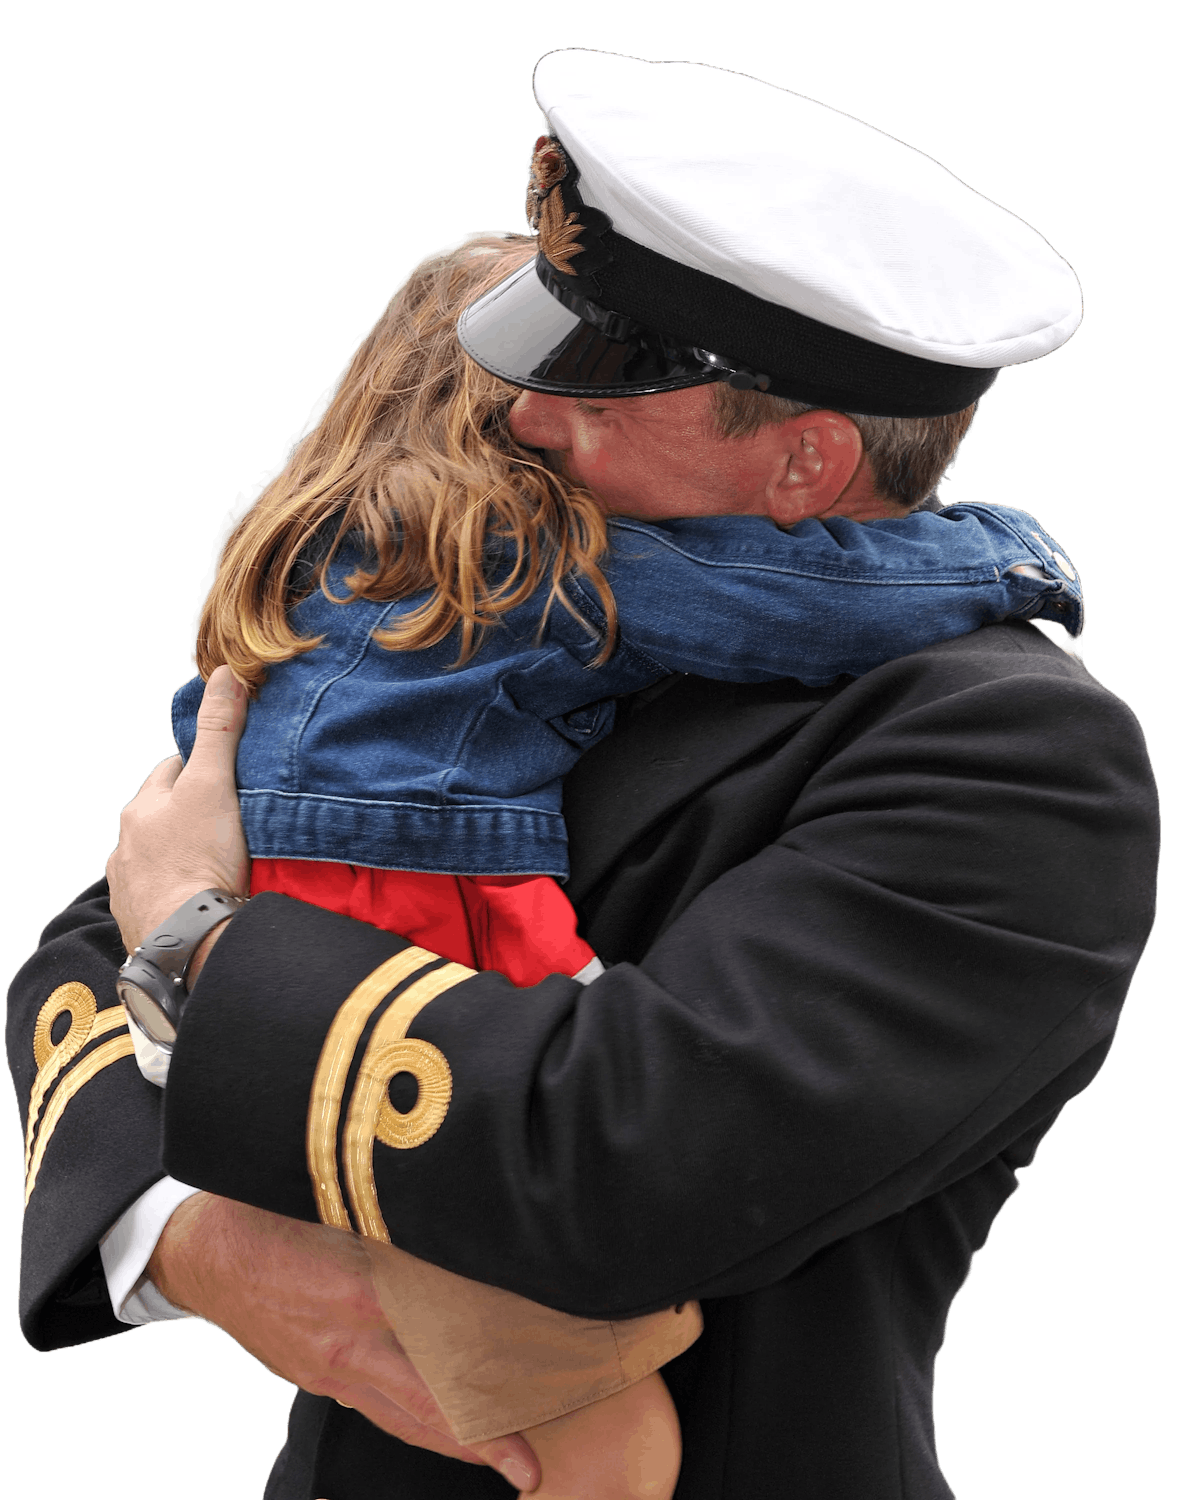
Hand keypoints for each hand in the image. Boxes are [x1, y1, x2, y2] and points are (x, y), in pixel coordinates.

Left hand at [107, 666, 250, 954]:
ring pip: (156, 857)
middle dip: (187, 813)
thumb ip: (219, 731)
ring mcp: (129, 885)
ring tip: (216, 863)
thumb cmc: (201, 857)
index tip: (227, 777)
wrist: (188, 937)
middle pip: (161, 816)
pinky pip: (158, 896)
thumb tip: (223, 674)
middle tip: (228, 819)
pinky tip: (199, 897)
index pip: (172, 772)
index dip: (201, 770)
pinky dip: (176, 892)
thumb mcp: (216, 785)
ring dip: (179, 856)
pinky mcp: (138, 921)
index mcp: (141, 808)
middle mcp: (126, 844)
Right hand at [150, 1193, 540, 1492]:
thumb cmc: (274, 1216)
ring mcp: (326, 1369)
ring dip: (449, 1441)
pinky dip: (410, 1418)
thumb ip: (400, 1242)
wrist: (202, 1250)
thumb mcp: (342, 1216)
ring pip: (400, 1417)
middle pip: (425, 1407)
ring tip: (499, 1459)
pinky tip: (437, 1422)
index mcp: (358, 1296)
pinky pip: (373, 1404)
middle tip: (528, 1471)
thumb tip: (463, 1249)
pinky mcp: (313, 1376)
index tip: (527, 1401)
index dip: (480, 1377)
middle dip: (478, 1443)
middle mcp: (346, 1345)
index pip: (437, 1343)